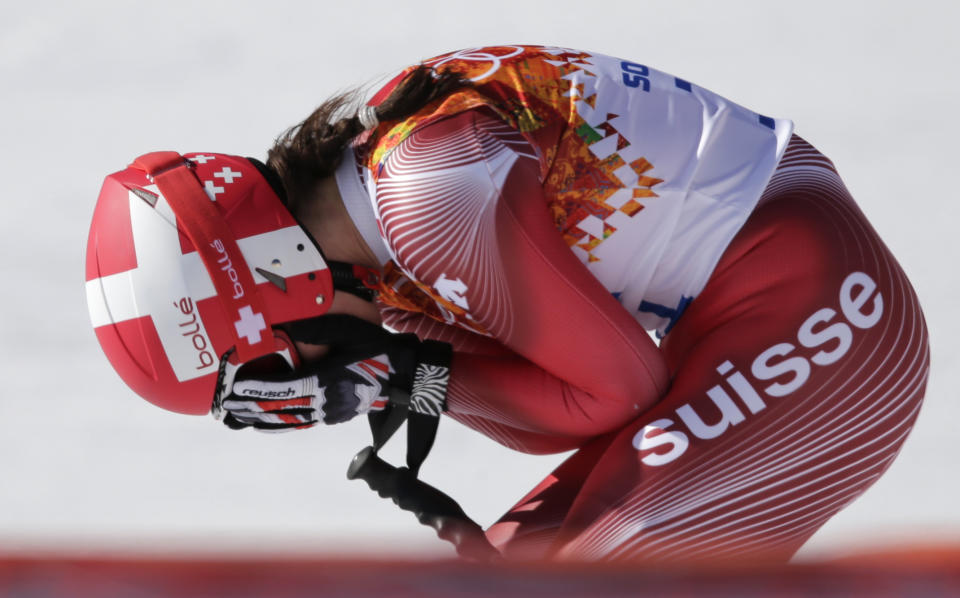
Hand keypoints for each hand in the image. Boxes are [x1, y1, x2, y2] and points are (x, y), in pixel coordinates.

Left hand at [216, 315, 451, 430]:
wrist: (405, 376)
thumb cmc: (378, 350)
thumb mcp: (351, 330)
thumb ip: (320, 330)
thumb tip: (290, 329)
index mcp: (327, 380)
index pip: (285, 389)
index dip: (259, 390)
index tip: (236, 389)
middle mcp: (327, 401)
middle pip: (282, 408)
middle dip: (252, 407)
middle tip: (227, 406)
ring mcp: (331, 412)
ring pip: (289, 420)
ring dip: (262, 419)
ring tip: (239, 417)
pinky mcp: (335, 416)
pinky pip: (302, 423)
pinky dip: (281, 425)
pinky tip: (267, 424)